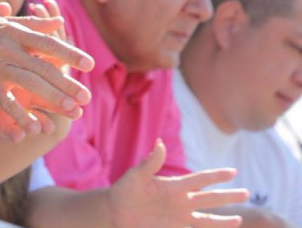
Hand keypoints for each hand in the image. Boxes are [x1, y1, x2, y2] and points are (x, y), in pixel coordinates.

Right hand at [0, 3, 93, 137]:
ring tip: (71, 109)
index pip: (46, 42)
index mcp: (12, 31)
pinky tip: (36, 127)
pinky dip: (22, 116)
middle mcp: (6, 47)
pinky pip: (8, 103)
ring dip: (52, 98)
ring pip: (30, 84)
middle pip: (43, 67)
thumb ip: (30, 24)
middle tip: (86, 96)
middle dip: (66, 83)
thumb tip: (59, 20)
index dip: (69, 53)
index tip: (89, 63)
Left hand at [109, 140, 247, 227]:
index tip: (233, 171)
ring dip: (223, 219)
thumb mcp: (136, 175)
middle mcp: (181, 201)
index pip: (200, 179)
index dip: (216, 175)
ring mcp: (179, 216)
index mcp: (174, 186)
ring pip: (207, 218)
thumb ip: (150, 162)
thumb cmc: (124, 190)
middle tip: (247, 193)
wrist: (114, 211)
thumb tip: (160, 143)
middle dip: (228, 196)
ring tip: (239, 219)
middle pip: (209, 198)